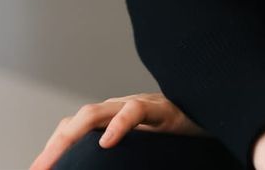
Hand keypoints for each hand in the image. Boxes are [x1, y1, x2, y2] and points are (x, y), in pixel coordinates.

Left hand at [28, 93, 202, 169]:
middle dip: (53, 148)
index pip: (71, 131)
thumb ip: (120, 160)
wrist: (214, 111)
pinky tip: (106, 143)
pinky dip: (118, 126)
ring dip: (71, 136)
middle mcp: (117, 109)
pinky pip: (134, 111)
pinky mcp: (158, 108)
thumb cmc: (177, 137)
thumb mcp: (142, 152)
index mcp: (110, 120)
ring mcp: (135, 105)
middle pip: (75, 123)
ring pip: (95, 112)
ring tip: (56, 160)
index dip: (51, 150)